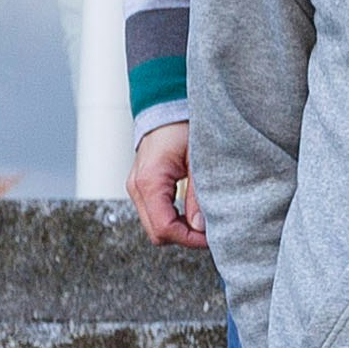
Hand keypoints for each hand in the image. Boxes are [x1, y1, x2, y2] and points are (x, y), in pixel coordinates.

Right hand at [128, 119, 203, 250]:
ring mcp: (136, 188)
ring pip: (154, 226)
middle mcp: (137, 188)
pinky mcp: (142, 187)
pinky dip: (173, 219)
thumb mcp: (198, 161)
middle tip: (211, 231)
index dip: (189, 239)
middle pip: (157, 233)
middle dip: (184, 237)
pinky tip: (192, 212)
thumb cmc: (182, 128)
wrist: (165, 108)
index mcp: (149, 182)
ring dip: (178, 229)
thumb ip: (198, 195)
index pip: (164, 228)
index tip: (212, 238)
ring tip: (203, 221)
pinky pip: (154, 214)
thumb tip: (201, 227)